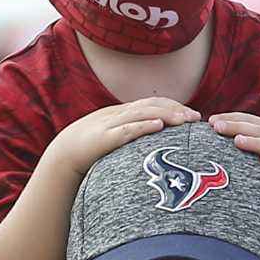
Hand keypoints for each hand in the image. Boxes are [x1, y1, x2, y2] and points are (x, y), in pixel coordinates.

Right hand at [44, 97, 197, 177]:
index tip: (191, 114)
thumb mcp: (113, 138)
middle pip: (151, 105)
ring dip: (165, 115)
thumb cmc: (89, 150)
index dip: (172, 105)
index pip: (151, 103)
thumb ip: (131, 136)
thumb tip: (153, 141)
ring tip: (184, 119)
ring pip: (142, 114)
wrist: (62, 155)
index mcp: (121, 113)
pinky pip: (127, 130)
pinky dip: (144, 126)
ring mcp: (110, 125)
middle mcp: (117, 114)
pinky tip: (159, 126)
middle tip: (196, 118)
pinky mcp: (104, 139)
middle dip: (175, 109)